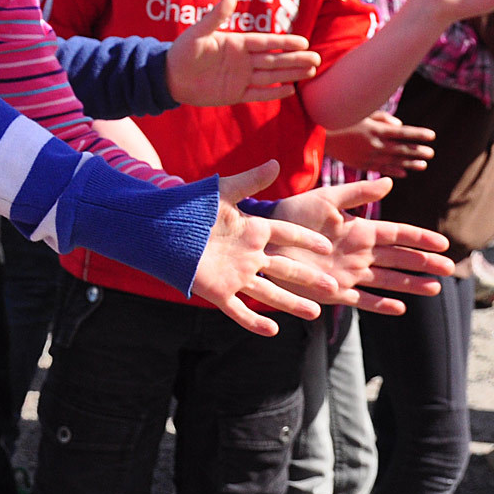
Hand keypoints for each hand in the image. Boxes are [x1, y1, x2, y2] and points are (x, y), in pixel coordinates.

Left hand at [166, 0, 319, 106]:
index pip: (267, 43)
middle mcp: (243, 60)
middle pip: (274, 60)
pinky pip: (258, 94)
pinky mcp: (234, 94)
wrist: (168, 77)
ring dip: (290, 74)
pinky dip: (273, 93)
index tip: (304, 42)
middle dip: (295, 59)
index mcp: (237, 43)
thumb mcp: (198, 33)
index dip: (285, 42)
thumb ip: (215, 16)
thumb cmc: (182, 52)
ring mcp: (240, 78)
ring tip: (311, 72)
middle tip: (317, 59)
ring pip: (271, 76)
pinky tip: (290, 90)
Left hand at [191, 160, 342, 336]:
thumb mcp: (223, 192)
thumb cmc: (190, 207)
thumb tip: (275, 162)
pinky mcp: (218, 292)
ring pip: (270, 293)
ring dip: (292, 303)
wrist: (159, 228)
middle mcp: (248, 255)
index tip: (328, 246)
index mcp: (251, 231)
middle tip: (334, 286)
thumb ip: (250, 181)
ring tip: (316, 312)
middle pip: (285, 269)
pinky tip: (273, 330)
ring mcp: (235, 276)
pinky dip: (253, 322)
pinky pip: (239, 311)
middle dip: (309, 278)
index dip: (306, 241)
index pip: (286, 236)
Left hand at [269, 177, 455, 313]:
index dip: (419, 239)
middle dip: (424, 263)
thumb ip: (356, 193)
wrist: (265, 238)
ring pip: (387, 280)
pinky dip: (380, 305)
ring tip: (434, 288)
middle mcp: (359, 253)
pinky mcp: (335, 291)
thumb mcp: (326, 199)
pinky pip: (362, 300)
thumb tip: (390, 183)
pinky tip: (399, 308)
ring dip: (410, 284)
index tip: (442, 243)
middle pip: (399, 259)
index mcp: (359, 229)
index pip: (397, 234)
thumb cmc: (293, 214)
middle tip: (449, 269)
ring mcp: (350, 273)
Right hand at [323, 112, 434, 177]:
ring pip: (394, 161)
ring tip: (423, 165)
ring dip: (410, 163)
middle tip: (431, 153)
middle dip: (418, 151)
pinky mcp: (360, 164)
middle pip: (401, 149)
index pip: (403, 133)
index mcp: (375, 130)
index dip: (418, 134)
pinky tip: (404, 173)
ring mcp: (368, 156)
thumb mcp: (361, 113)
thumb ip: (382, 118)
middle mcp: (374, 145)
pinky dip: (394, 171)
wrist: (319, 134)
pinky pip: (381, 169)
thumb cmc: (341, 118)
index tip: (432, 136)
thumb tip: (400, 125)